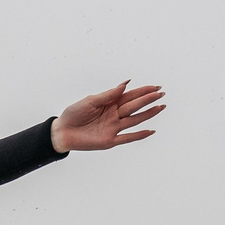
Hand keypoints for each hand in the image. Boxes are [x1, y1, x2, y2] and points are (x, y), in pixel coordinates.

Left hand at [51, 81, 165, 152]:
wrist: (62, 131)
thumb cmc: (74, 114)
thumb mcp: (90, 101)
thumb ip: (108, 94)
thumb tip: (125, 84)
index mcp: (110, 103)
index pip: (130, 96)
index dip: (143, 91)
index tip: (155, 87)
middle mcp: (114, 115)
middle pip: (135, 106)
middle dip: (148, 99)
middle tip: (162, 94)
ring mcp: (113, 128)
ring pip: (135, 120)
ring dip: (148, 114)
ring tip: (161, 107)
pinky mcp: (110, 140)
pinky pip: (127, 138)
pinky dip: (139, 135)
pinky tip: (151, 131)